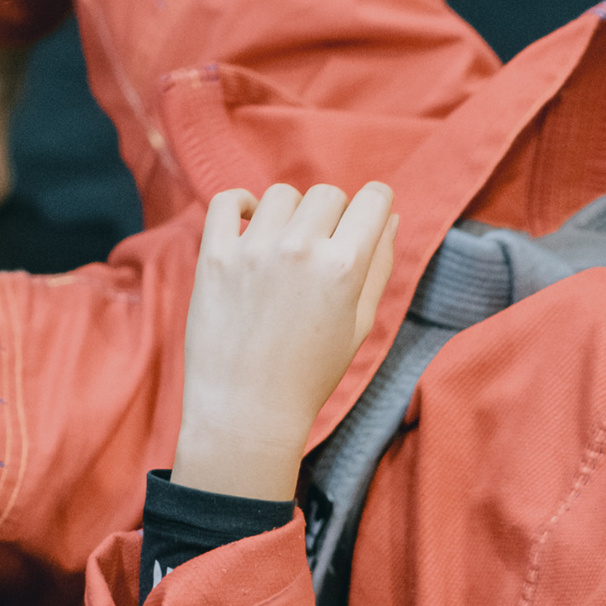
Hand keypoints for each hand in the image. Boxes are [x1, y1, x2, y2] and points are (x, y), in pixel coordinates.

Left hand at [171, 181, 396, 498]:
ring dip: (291, 212)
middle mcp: (300, 249)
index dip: (377, 205)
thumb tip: (390, 219)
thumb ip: (379, 266)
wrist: (247, 411)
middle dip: (334, 214)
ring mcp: (253, 250)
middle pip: (328, 194)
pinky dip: (242, 204)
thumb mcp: (359, 325)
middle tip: (323, 249)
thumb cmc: (309, 375)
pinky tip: (252, 224)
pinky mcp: (215, 256)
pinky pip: (228, 201)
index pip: (374, 200)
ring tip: (285, 246)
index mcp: (343, 267)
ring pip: (282, 195)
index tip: (369, 216)